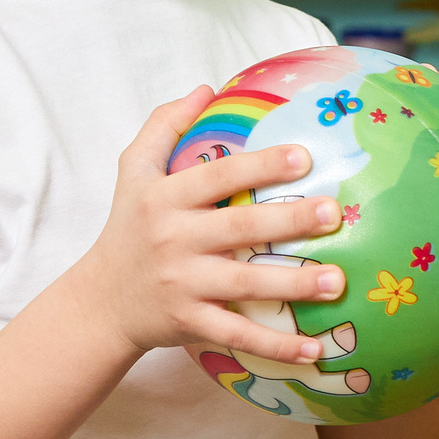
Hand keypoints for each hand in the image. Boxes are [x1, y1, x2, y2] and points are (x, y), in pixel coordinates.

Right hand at [71, 87, 345, 366]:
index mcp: (164, 198)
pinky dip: (276, 346)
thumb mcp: (133, 171)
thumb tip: (206, 88)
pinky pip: (238, 335)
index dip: (260, 166)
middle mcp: (173, 240)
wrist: (100, 302)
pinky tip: (315, 350)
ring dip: (294, 285)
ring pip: (244, 284)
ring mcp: (182, 285)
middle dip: (288, 222)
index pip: (217, 177)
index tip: (304, 157)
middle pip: (238, 229)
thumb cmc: (128, 227)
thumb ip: (164, 125)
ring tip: (338, 281)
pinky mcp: (189, 324)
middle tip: (334, 213)